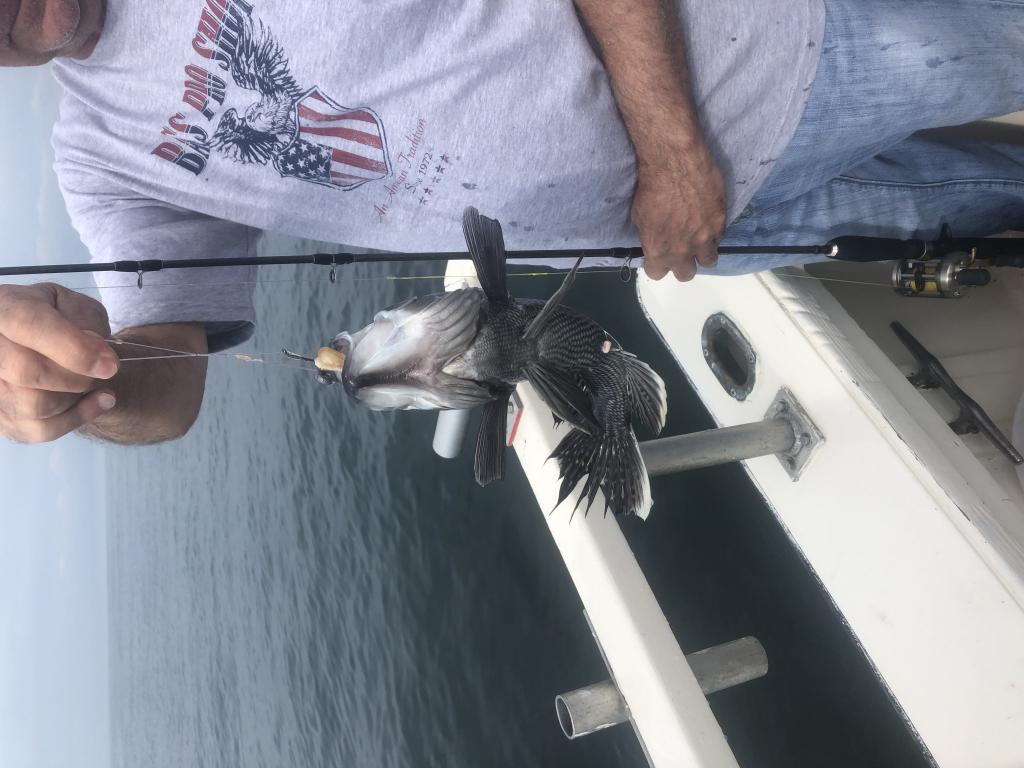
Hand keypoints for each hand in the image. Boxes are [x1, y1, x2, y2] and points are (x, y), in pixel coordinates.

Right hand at [0, 283, 119, 442]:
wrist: (39, 342)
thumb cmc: (57, 318)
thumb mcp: (73, 304)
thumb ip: (83, 321)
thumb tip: (96, 354)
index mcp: (2, 308)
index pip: (29, 326)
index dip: (73, 349)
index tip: (110, 365)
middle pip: (27, 372)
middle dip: (76, 376)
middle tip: (103, 370)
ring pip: (33, 405)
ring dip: (75, 397)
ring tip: (93, 381)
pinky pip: (38, 430)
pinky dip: (76, 418)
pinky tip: (98, 401)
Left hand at [632, 144, 726, 281]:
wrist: (674, 162)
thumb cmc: (651, 186)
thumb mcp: (640, 217)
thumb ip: (651, 237)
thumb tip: (655, 241)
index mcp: (659, 250)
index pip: (657, 274)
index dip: (658, 266)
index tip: (658, 256)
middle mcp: (683, 250)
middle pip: (686, 274)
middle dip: (682, 264)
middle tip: (680, 250)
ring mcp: (705, 237)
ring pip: (708, 260)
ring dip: (703, 253)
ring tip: (698, 239)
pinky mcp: (721, 221)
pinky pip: (719, 238)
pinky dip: (713, 233)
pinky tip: (707, 220)